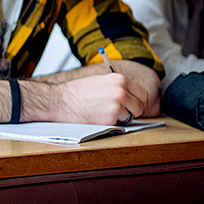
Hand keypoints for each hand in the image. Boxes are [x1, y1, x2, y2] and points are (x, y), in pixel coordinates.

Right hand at [32, 73, 147, 124]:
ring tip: (105, 112)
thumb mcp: (100, 81)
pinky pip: (120, 124)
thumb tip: (132, 97)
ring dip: (122, 118)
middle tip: (121, 113)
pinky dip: (112, 123)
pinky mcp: (111, 117)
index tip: (133, 106)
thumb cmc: (77, 92)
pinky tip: (99, 116)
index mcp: (120, 79)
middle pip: (141, 106)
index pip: (143, 94)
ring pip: (132, 116)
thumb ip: (117, 87)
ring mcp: (117, 104)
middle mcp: (121, 91)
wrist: (60, 100)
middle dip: (133, 111)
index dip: (138, 102)